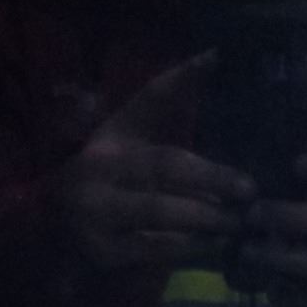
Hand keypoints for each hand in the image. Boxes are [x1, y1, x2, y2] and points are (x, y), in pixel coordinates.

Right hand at [65, 55, 253, 270]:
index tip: (215, 57)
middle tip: (249, 188)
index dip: (179, 77)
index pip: (148, 99)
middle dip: (211, 175)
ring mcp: (98, 210)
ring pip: (157, 209)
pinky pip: (155, 249)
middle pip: (162, 164)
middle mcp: (99, 166)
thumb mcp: (130, 135)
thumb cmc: (111, 177)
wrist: (57, 230)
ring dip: (203, 215)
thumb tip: (213, 55)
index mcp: (112, 134)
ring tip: (238, 221)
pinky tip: (215, 247)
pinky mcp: (105, 251)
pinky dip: (189, 248)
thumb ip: (166, 98)